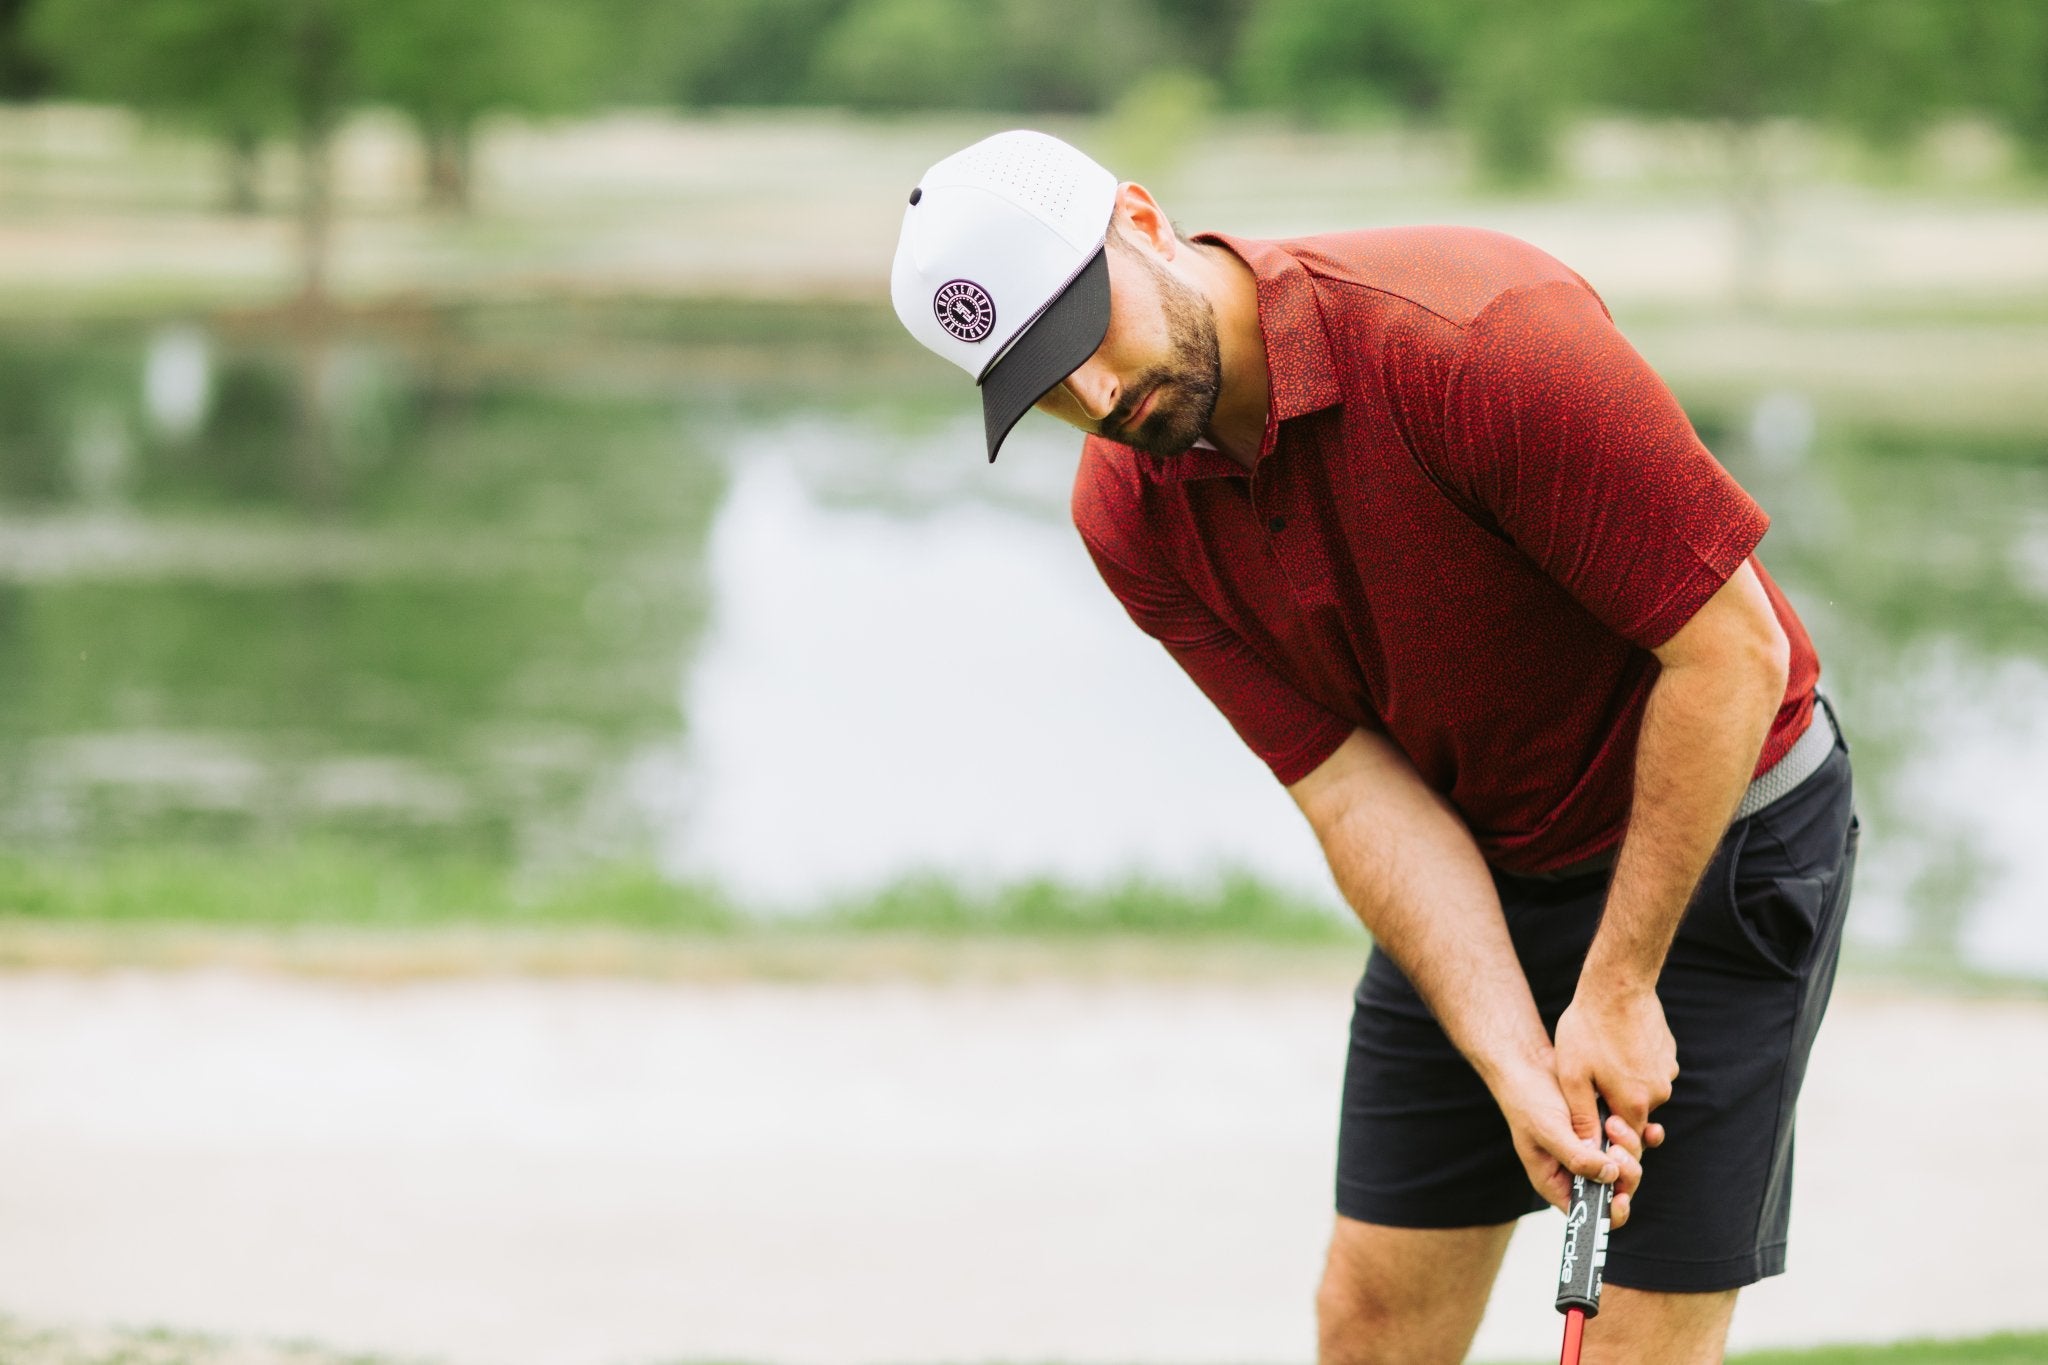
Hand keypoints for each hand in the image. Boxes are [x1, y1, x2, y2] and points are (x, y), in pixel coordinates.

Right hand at [1488, 1056, 1645, 1228]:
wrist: (1530, 1063)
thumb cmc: (1528, 1099)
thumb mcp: (1548, 1130)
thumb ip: (1576, 1157)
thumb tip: (1610, 1176)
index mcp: (1558, 1181)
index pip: (1589, 1213)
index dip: (1609, 1212)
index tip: (1620, 1197)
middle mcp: (1578, 1171)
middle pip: (1616, 1189)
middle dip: (1624, 1171)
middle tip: (1615, 1148)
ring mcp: (1595, 1151)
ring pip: (1629, 1164)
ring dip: (1631, 1147)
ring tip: (1612, 1121)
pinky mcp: (1607, 1131)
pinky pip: (1637, 1142)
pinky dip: (1645, 1136)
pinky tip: (1651, 1127)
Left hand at [1552, 985, 1676, 1216]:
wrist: (1617, 985)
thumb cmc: (1589, 1029)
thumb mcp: (1573, 1076)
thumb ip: (1583, 1118)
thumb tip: (1587, 1152)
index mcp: (1636, 1103)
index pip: (1627, 1142)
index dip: (1610, 1141)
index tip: (1594, 1130)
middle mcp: (1659, 1092)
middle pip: (1635, 1116)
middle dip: (1613, 1109)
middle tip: (1591, 1084)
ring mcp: (1667, 1071)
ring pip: (1641, 1092)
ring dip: (1622, 1085)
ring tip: (1601, 1059)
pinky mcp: (1668, 1053)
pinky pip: (1648, 1071)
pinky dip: (1633, 1066)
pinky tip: (1615, 1047)